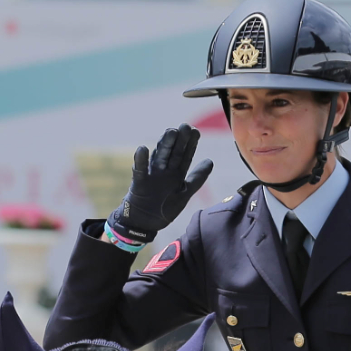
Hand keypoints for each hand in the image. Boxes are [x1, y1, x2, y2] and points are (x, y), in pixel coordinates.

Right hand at [107, 124, 213, 244]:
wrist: (144, 224)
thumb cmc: (164, 209)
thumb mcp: (184, 193)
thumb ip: (197, 178)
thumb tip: (211, 161)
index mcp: (176, 173)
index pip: (185, 156)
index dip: (190, 144)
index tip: (196, 132)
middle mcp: (164, 171)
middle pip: (173, 153)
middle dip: (179, 140)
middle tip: (185, 126)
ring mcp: (152, 175)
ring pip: (159, 157)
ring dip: (165, 145)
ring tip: (171, 132)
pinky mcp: (139, 182)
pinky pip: (140, 170)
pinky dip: (140, 160)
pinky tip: (143, 149)